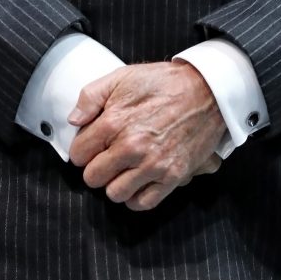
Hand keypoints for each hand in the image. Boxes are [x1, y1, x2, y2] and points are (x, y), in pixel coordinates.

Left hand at [67, 61, 225, 210]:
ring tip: (123, 169)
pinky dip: (136, 196)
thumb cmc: (164, 82)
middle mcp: (132, 147)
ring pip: (115, 193)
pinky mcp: (173, 176)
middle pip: (93, 177)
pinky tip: (138, 181)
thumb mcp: (122, 77)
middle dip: (96, 167)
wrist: (207, 90)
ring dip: (115, 183)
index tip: (93, 144)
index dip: (82, 148)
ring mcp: (153, 164)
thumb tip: (73, 120)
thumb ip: (91, 96)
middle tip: (107, 156)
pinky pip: (143, 203)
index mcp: (115, 122)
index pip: (78, 154)